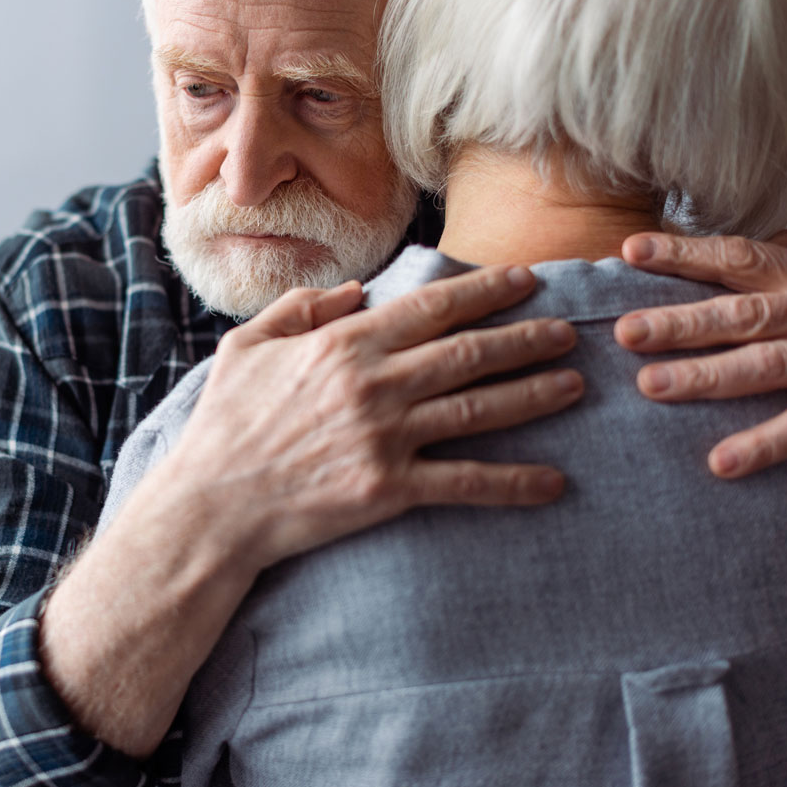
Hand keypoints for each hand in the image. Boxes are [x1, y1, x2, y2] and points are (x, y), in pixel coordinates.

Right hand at [43, 265, 582, 757]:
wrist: (212, 505)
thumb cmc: (224, 423)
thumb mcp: (246, 346)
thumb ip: (301, 308)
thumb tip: (353, 290)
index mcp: (343, 344)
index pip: (431, 307)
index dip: (485, 290)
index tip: (525, 280)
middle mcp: (373, 384)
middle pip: (469, 352)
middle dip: (526, 337)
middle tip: (569, 331)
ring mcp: (384, 437)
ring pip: (477, 409)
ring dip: (533, 394)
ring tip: (573, 385)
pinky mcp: (388, 489)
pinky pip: (464, 482)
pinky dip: (513, 483)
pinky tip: (553, 482)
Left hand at [615, 230, 786, 477]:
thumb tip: (736, 241)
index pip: (741, 256)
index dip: (685, 254)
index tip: (631, 253)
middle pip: (743, 314)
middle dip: (679, 322)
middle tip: (623, 332)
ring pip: (766, 367)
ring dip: (706, 377)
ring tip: (651, 386)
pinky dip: (764, 445)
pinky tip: (721, 462)